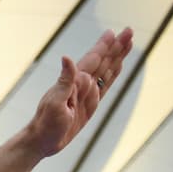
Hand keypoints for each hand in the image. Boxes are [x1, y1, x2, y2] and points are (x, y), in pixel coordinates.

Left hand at [26, 27, 133, 156]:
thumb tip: (66, 58)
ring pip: (107, 70)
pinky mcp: (90, 104)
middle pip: (103, 61)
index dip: (104, 46)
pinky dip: (113, 74)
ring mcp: (87, 93)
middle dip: (116, 46)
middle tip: (129, 31)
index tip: (114, 32)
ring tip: (127, 43)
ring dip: (117, 57)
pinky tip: (118, 65)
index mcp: (75, 81)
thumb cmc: (46, 123)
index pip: (93, 59)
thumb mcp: (55, 102)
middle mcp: (82, 84)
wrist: (43, 140)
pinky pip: (105, 85)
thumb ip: (64, 80)